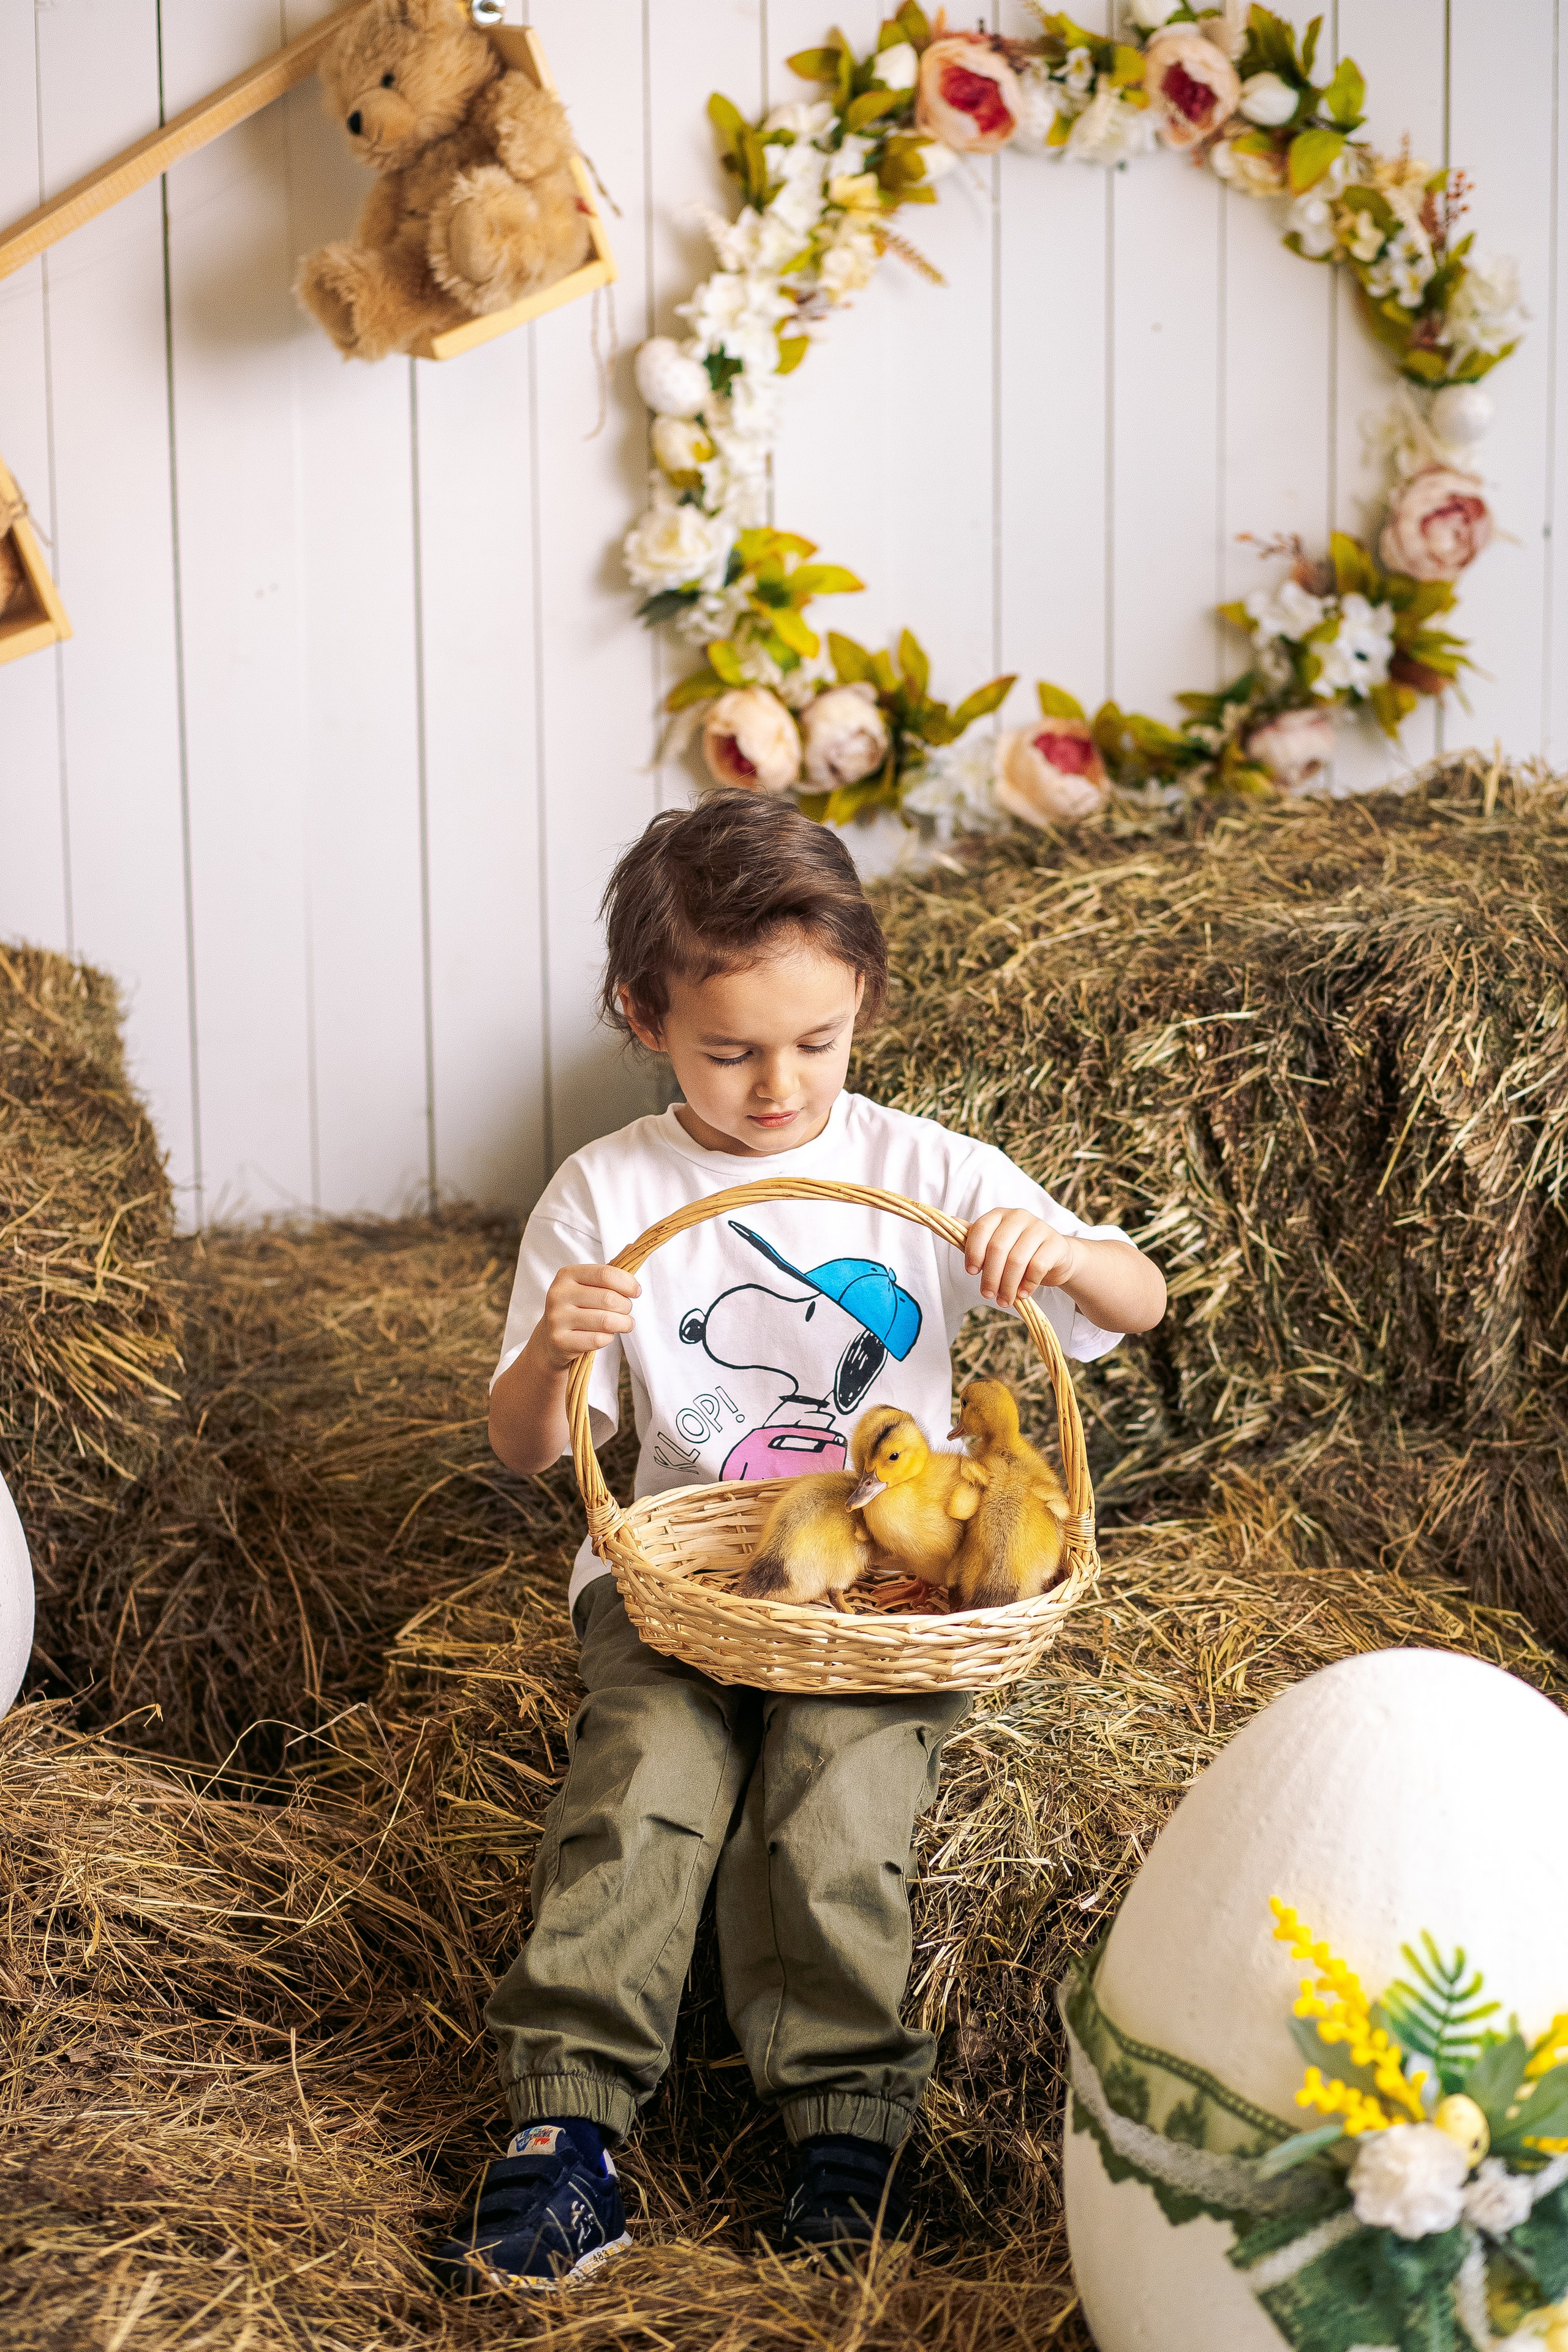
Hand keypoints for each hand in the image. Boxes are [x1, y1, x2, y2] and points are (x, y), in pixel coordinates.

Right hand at [532, 1263, 639, 1372]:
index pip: (606, 1274)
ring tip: (623, 1324)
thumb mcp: (587, 1286)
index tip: (636, 1292)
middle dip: (626, 1306)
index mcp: (567, 1274)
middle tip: (626, 1311)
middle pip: (609, 1298)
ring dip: (623, 1324)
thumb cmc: (577, 1308)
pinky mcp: (560, 1340)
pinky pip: (598, 1339)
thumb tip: (634, 1270)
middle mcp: (559, 1294)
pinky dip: (609, 1338)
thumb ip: (608, 1277)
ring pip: (607, 1321)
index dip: (628, 1283)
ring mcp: (557, 1318)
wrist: (550, 1338)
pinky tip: (605, 1335)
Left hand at [963, 1209, 1079, 1310]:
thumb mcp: (996, 1243)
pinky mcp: (1055, 1244)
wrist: (1055, 1256)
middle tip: (988, 1295)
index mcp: (999, 1215)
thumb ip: (975, 1236)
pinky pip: (1037, 1266)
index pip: (981, 1229)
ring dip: (1007, 1285)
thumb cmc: (1019, 1251)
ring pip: (1017, 1259)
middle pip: (998, 1248)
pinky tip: (1023, 1293)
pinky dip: (1027, 1284)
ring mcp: (1039, 1228)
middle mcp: (1019, 1217)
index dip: (973, 1252)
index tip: (971, 1272)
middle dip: (990, 1276)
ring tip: (1004, 1300)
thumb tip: (950, 1221)